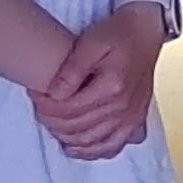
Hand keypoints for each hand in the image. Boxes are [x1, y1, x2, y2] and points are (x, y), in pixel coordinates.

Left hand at [30, 7, 162, 161]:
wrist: (147, 30)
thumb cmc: (120, 33)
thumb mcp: (90, 42)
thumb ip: (70, 70)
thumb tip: (53, 95)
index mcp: (112, 88)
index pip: (68, 109)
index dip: (45, 105)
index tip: (34, 93)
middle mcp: (124, 108)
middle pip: (76, 128)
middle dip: (50, 120)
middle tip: (39, 105)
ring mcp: (131, 118)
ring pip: (90, 143)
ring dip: (65, 137)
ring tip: (52, 121)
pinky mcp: (135, 122)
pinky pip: (111, 147)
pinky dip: (91, 151)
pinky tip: (76, 145)